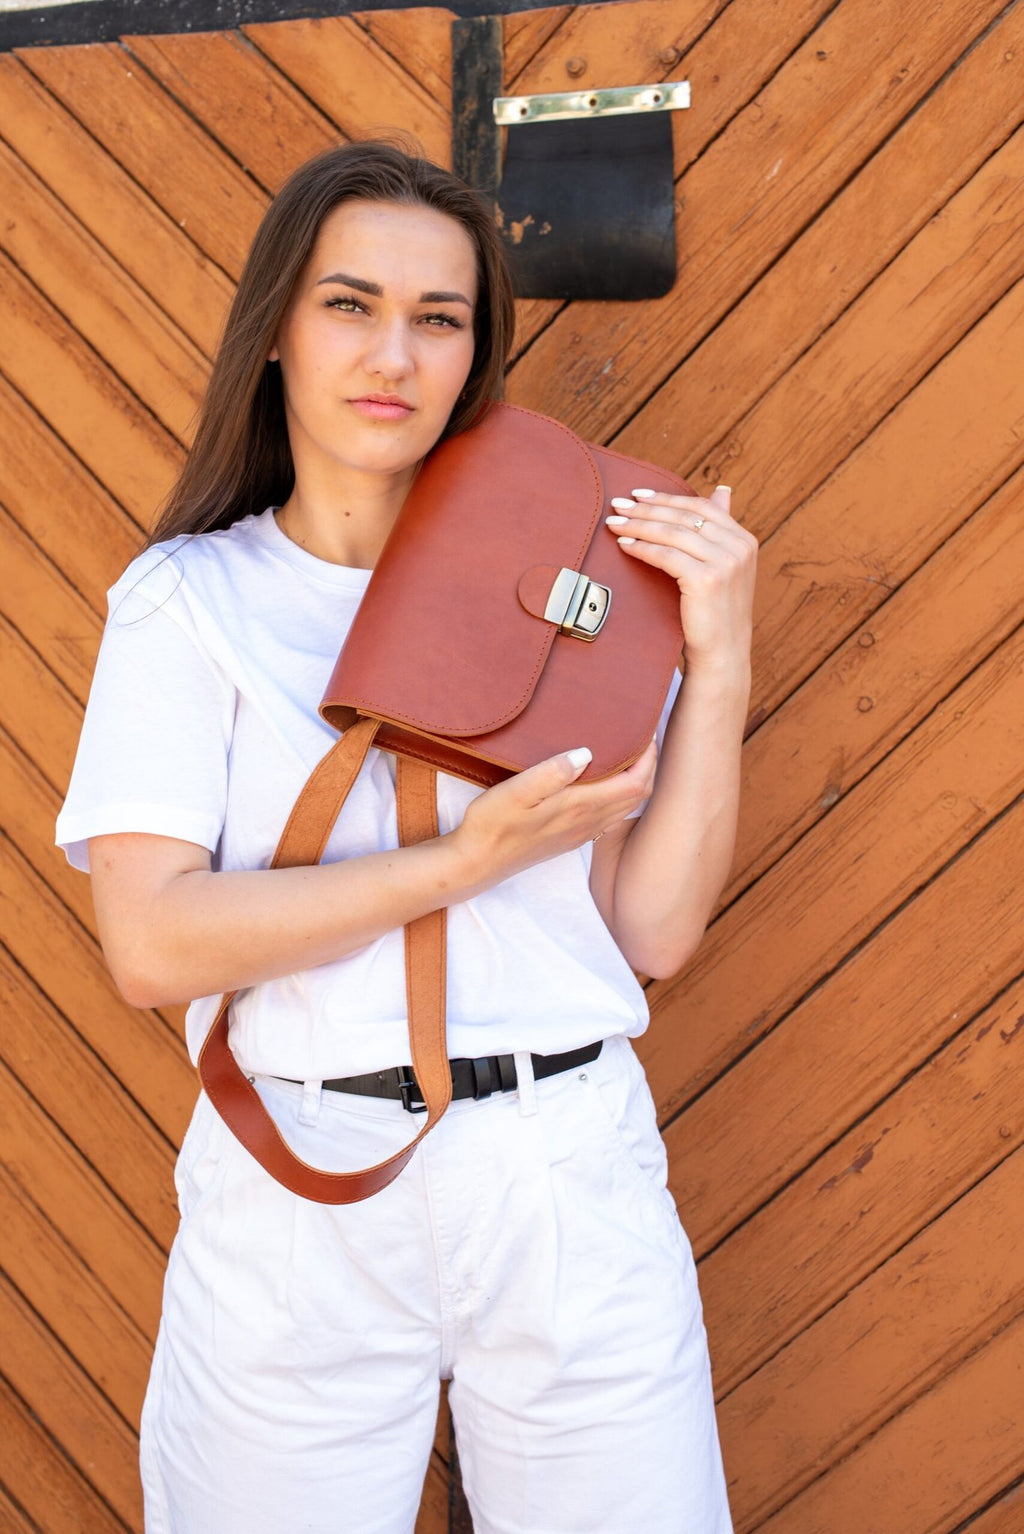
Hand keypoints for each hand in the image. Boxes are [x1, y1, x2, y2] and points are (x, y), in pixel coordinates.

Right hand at [451, 741, 657, 887]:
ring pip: (625, 809)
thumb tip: (586, 753)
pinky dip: (619, 797)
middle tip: (642, 741)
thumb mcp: (516, 792)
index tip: (645, 735)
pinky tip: (604, 783)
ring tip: (628, 757)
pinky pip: (609, 817)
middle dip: (647, 769)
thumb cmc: (492, 825)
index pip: (634, 784)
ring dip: (635, 784)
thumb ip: (552, 772)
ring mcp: (580, 833)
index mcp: (580, 807)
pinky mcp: (570, 838)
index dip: (647, 760)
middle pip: (637, 797)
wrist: (476, 864)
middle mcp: (588, 823)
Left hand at [605, 485, 757, 673]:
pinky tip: (624, 545)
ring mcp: (726, 563)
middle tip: (618, 505)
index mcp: (744, 540)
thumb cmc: (714, 613)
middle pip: (684, 517)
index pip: (701, 507)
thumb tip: (722, 490)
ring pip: (672, 533)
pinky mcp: (707, 580)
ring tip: (614, 523)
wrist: (722, 654)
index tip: (638, 494)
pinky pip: (666, 556)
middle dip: (647, 509)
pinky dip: (642, 548)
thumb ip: (719, 531)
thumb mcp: (723, 566)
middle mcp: (740, 547)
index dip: (667, 498)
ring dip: (639, 525)